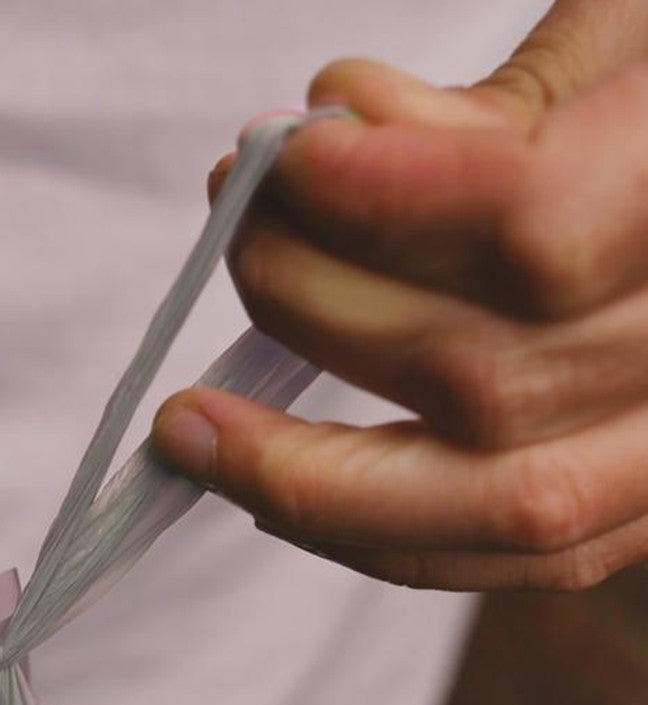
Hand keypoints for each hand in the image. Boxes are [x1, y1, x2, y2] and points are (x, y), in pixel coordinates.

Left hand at [152, 2, 647, 589]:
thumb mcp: (626, 44)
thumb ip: (495, 108)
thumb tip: (340, 131)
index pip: (539, 232)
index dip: (385, 203)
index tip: (286, 162)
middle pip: (486, 378)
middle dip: (316, 307)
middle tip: (239, 231)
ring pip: (488, 501)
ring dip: (304, 464)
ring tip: (193, 420)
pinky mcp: (635, 513)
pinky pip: (500, 560)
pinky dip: (363, 532)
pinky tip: (265, 486)